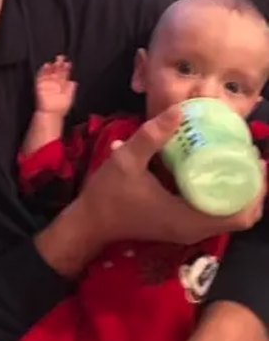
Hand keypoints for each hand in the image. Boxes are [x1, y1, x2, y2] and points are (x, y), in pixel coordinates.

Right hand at [36, 56, 76, 115]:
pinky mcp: (39, 85)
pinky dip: (43, 71)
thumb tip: (73, 81)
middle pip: (56, 70)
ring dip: (51, 66)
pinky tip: (46, 65)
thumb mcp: (69, 96)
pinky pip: (41, 76)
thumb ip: (71, 88)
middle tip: (61, 57)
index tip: (68, 63)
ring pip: (49, 72)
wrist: (51, 113)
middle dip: (59, 64)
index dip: (66, 68)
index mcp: (62, 84)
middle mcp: (54, 82)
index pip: (64, 73)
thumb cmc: (60, 107)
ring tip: (54, 61)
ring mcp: (47, 83)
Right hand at [76, 105, 263, 249]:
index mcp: (187, 219)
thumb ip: (151, 135)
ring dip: (239, 191)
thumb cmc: (108, 194)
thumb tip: (180, 110)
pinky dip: (223, 196)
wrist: (89, 222)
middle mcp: (193, 230)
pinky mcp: (180, 225)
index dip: (256, 191)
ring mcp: (187, 230)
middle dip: (252, 188)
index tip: (257, 161)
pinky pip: (214, 214)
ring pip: (228, 216)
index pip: (240, 215)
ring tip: (237, 160)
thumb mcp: (126, 160)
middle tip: (249, 156)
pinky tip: (215, 171)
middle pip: (241, 216)